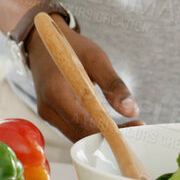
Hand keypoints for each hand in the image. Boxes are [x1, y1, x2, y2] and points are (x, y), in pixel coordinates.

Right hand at [28, 21, 140, 140]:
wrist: (43, 42)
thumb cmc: (69, 47)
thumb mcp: (95, 58)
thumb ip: (113, 84)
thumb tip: (132, 110)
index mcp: (56, 92)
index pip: (84, 124)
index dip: (111, 131)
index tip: (135, 128)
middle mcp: (48, 108)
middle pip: (82, 135)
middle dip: (110, 135)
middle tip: (137, 127)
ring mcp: (48, 114)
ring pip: (79, 136)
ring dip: (103, 134)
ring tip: (128, 125)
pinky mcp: (53, 116)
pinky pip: (75, 129)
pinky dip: (93, 129)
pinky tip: (111, 122)